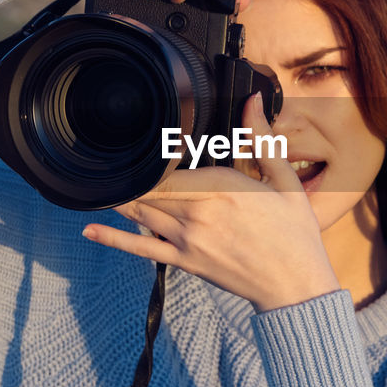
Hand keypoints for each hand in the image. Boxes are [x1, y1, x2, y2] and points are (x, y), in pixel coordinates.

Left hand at [80, 93, 340, 311]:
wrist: (295, 285)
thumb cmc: (294, 233)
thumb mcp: (285, 180)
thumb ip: (261, 138)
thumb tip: (254, 100)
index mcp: (222, 188)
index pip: (171, 167)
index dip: (151, 155)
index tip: (136, 139)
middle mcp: (199, 213)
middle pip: (151, 187)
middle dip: (130, 173)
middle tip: (106, 155)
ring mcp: (188, 240)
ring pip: (142, 211)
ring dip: (119, 196)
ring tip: (96, 180)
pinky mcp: (185, 261)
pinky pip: (143, 249)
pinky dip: (114, 239)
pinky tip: (91, 230)